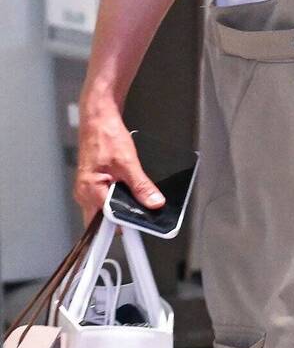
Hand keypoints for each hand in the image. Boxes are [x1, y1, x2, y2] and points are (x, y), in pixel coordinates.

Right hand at [75, 106, 164, 228]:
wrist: (99, 118)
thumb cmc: (105, 135)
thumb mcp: (128, 162)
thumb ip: (141, 186)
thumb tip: (153, 202)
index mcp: (90, 191)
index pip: (107, 223)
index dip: (125, 226)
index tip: (139, 230)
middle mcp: (85, 193)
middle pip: (106, 219)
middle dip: (124, 216)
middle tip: (142, 209)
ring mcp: (88, 189)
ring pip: (107, 209)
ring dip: (122, 204)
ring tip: (135, 193)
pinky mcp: (94, 182)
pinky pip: (107, 197)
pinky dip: (119, 195)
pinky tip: (128, 186)